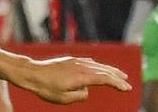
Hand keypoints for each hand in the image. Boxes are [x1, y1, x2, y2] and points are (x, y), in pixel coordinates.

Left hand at [13, 57, 129, 103]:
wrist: (30, 72)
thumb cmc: (45, 87)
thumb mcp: (64, 98)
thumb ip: (80, 95)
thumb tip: (86, 90)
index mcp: (81, 76)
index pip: (104, 78)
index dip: (117, 83)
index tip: (126, 88)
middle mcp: (79, 66)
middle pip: (103, 70)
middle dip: (116, 76)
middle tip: (127, 82)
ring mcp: (74, 61)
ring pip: (96, 64)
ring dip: (108, 69)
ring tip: (118, 74)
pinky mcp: (68, 60)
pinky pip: (87, 62)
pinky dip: (97, 65)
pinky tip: (99, 67)